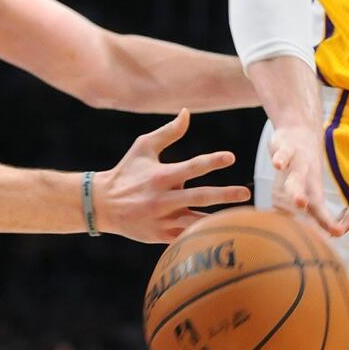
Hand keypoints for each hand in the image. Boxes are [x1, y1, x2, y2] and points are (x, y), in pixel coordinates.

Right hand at [93, 109, 250, 242]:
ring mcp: (163, 220)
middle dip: (225, 195)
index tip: (231, 157)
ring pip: (196, 222)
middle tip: (246, 192)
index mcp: (161, 176)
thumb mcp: (143, 147)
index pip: (191, 167)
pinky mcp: (161, 236)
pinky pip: (186, 237)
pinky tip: (223, 234)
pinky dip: (203, 236)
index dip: (212, 161)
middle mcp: (163, 199)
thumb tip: (187, 112)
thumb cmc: (126, 172)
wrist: (101, 205)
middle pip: (200, 197)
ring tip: (242, 218)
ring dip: (219, 219)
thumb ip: (168, 132)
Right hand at [269, 124, 337, 231]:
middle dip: (313, 212)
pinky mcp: (284, 147)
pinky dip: (280, 159)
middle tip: (321, 231)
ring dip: (298, 190)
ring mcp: (297, 161)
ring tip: (299, 202)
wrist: (299, 127)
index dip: (327, 221)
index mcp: (311, 186)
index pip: (319, 208)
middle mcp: (307, 176)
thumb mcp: (307, 184)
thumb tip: (309, 237)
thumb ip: (307, 207)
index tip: (338, 233)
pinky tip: (278, 164)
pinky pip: (282, 154)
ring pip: (296, 176)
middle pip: (309, 195)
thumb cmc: (302, 163)